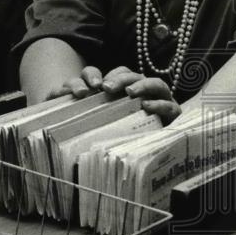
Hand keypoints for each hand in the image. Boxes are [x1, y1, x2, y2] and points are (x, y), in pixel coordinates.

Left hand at [48, 65, 180, 123]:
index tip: (85, 90)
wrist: (143, 160)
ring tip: (130, 92)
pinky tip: (146, 107)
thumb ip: (82, 109)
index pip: (113, 74)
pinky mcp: (172, 116)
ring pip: (156, 84)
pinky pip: (171, 106)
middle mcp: (142, 92)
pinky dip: (160, 104)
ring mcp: (160, 102)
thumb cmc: (113, 136)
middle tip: (107, 88)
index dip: (98, 76)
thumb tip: (63, 97)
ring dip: (143, 85)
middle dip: (120, 78)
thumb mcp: (95, 121)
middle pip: (133, 75)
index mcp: (124, 90)